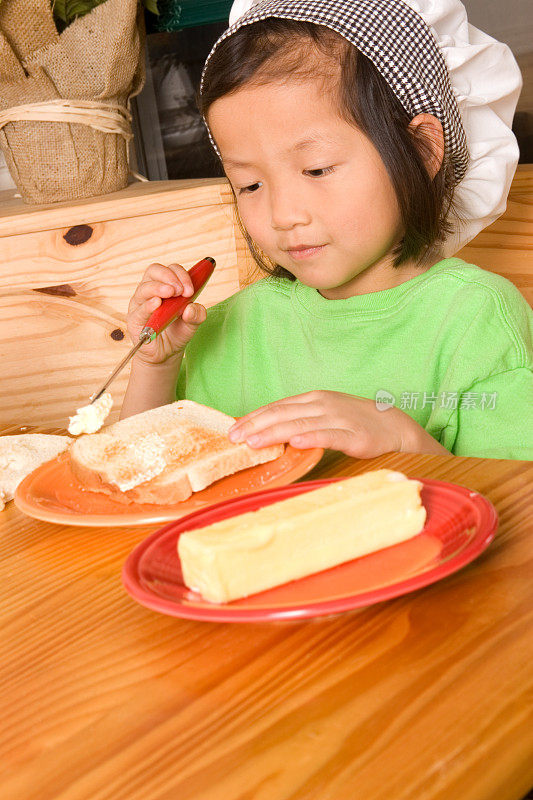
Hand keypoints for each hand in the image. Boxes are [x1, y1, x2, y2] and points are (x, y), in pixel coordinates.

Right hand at [127, 262, 206, 364]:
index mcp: (166, 286)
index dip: (181, 275)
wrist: (166, 354)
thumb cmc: (177, 333)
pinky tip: (157, 304)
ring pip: (144, 288)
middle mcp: (151, 291)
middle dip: (169, 277)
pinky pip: (139, 309)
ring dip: (159, 287)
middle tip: (181, 290)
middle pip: (154, 271)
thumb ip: (198, 315)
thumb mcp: (193, 323)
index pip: (170, 270)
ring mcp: (140, 304)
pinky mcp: (134, 320)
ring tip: (171, 293)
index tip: (191, 290)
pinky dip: (148, 305)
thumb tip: (191, 308)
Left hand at [228, 390, 446, 457]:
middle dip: (255, 426)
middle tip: (233, 438)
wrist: (395, 427)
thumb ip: (298, 420)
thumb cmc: (354, 423)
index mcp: (313, 399)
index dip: (253, 417)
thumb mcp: (324, 415)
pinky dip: (311, 438)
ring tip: (253, 442)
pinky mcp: (355, 436)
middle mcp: (323, 405)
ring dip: (274, 433)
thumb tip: (266, 433)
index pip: (277, 407)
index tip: (231, 429)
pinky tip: (295, 443)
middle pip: (283, 414)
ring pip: (300, 425)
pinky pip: (329, 436)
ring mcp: (339, 419)